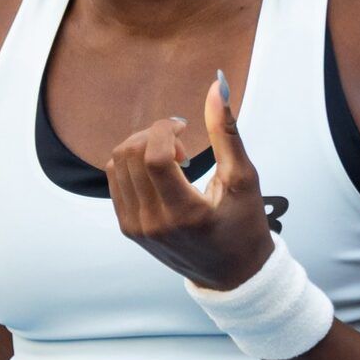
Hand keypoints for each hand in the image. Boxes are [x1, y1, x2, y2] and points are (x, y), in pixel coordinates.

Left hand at [103, 73, 275, 290]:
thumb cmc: (244, 225)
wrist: (232, 274)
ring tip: (171, 158)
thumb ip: (227, 132)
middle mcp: (154, 223)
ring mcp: (136, 228)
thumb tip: (215, 85)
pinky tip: (159, 172)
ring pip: (117, 164)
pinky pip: (115, 180)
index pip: (153, 156)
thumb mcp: (243, 178)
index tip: (184, 127)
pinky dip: (132, 164)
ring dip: (141, 147)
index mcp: (184, 214)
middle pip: (131, 155)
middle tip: (180, 143)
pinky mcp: (128, 228)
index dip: (164, 129)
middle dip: (152, 134)